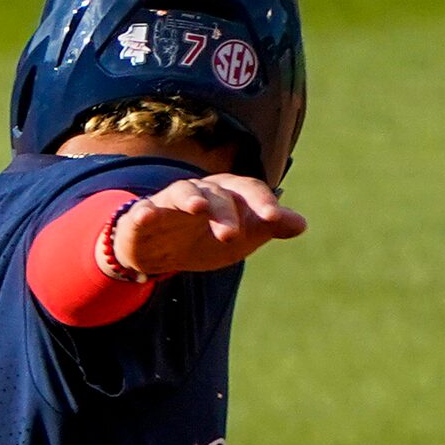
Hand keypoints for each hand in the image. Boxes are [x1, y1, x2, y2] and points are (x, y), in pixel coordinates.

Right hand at [112, 174, 305, 275]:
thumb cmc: (205, 239)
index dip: (262, 202)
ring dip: (190, 199)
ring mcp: (169, 202)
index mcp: (226, 193)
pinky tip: (147, 216)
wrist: (160, 254)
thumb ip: (268, 228)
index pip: (248, 190)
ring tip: (197, 209)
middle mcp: (200, 191)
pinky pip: (143, 211)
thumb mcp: (241, 238)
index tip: (274, 218)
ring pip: (183, 192)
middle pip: (217, 193)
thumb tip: (302, 224)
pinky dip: (145, 212)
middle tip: (232, 236)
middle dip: (225, 212)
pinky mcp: (142, 217)